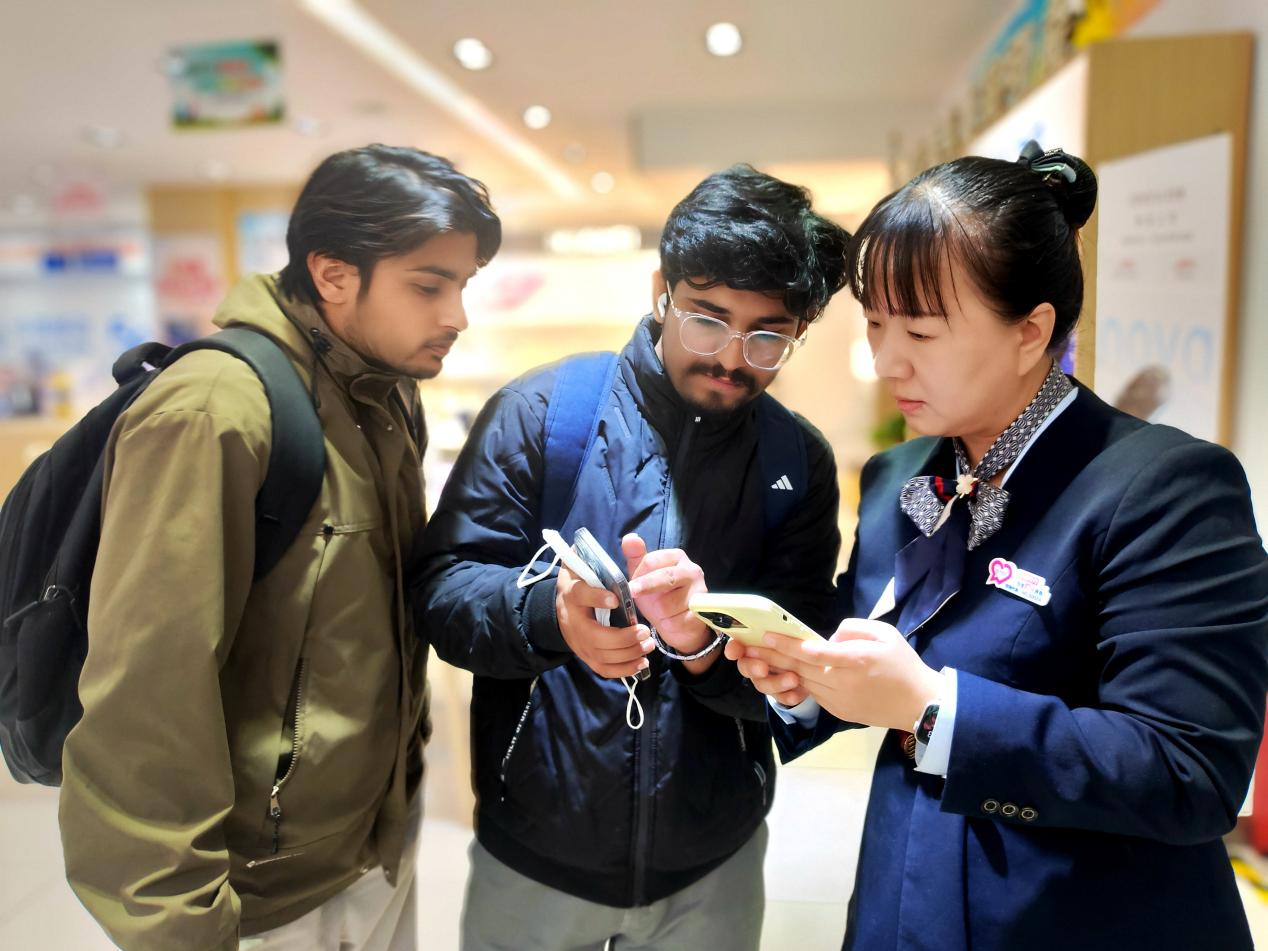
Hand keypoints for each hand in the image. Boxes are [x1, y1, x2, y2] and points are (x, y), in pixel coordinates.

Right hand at [555, 565, 652, 678]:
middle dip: (623, 637)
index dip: (597, 597)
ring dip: (628, 653)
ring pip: (603, 656)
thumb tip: (621, 540)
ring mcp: (579, 643)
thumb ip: (591, 555)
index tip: (615, 599)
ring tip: (648, 643)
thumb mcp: (578, 566)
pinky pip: (604, 669)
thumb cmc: (576, 584)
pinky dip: (624, 669)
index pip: (581, 595)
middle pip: (595, 637)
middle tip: (645, 630)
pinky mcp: (586, 657)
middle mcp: (573, 622)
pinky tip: (641, 662)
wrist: (557, 610)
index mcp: (572, 594)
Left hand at [622, 534, 718, 672]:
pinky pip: (677, 619)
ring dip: (658, 611)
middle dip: (646, 587)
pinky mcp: (701, 613)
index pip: (652, 560)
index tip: (630, 585)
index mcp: (677, 557)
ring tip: (660, 612)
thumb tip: (630, 537)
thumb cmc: (659, 597)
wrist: (678, 625)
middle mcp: (692, 570)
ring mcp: (699, 591)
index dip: (638, 574)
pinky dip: (668, 623)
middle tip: (633, 592)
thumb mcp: (643, 576)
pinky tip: (669, 621)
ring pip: (668, 603)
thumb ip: (636, 557)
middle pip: (664, 577)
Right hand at [724, 637, 808, 706]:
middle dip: (752, 667)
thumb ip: (780, 631)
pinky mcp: (780, 692)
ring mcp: (767, 678)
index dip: (733, 648)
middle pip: (745, 666)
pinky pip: (779, 697)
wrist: (813, 662)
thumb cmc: (797, 641)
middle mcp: (756, 660)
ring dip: (776, 682)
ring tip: (793, 679)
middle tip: (763, 668)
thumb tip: (774, 628)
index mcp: (755, 641)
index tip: (733, 652)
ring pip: (762, 684)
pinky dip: (788, 696)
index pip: (737, 644)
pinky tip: (798, 692)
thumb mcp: (790, 632)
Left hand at [735, 618, 941, 730]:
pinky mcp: (837, 712)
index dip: (788, 644)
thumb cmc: (903, 664)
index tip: (767, 635)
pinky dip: (794, 682)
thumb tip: (828, 637)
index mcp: (856, 660)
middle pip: (800, 667)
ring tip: (755, 659)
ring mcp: (838, 700)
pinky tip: (778, 673)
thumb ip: (853, 628)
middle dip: (771, 656)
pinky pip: (811, 693)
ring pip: (802, 681)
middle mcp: (843, 682)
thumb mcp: (885, 633)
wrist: (919, 705)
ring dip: (777, 670)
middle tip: (746, 646)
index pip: (814, 652)